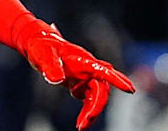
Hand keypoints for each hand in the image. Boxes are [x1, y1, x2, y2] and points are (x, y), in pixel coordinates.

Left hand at [14, 18, 134, 129]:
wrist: (37, 43)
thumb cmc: (42, 46)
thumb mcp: (43, 55)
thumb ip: (50, 67)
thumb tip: (56, 80)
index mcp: (82, 59)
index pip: (103, 70)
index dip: (117, 79)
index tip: (130, 89)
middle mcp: (88, 68)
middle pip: (101, 89)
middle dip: (96, 106)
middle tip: (84, 122)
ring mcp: (86, 76)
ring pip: (97, 96)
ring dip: (91, 111)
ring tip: (81, 126)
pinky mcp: (81, 83)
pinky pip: (89, 99)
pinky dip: (87, 110)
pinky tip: (80, 121)